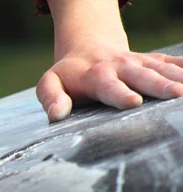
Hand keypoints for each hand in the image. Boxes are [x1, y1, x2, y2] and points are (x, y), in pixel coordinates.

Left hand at [37, 39, 182, 121]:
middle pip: (141, 76)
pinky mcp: (150, 61)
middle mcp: (120, 67)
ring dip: (177, 78)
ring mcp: (138, 63)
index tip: (132, 102)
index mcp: (95, 76)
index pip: (108, 86)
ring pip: (160, 69)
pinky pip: (170, 63)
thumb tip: (56, 115)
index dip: (120, 94)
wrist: (86, 48)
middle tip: (175, 94)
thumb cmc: (67, 75)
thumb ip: (51, 98)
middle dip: (158, 85)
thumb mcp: (50, 83)